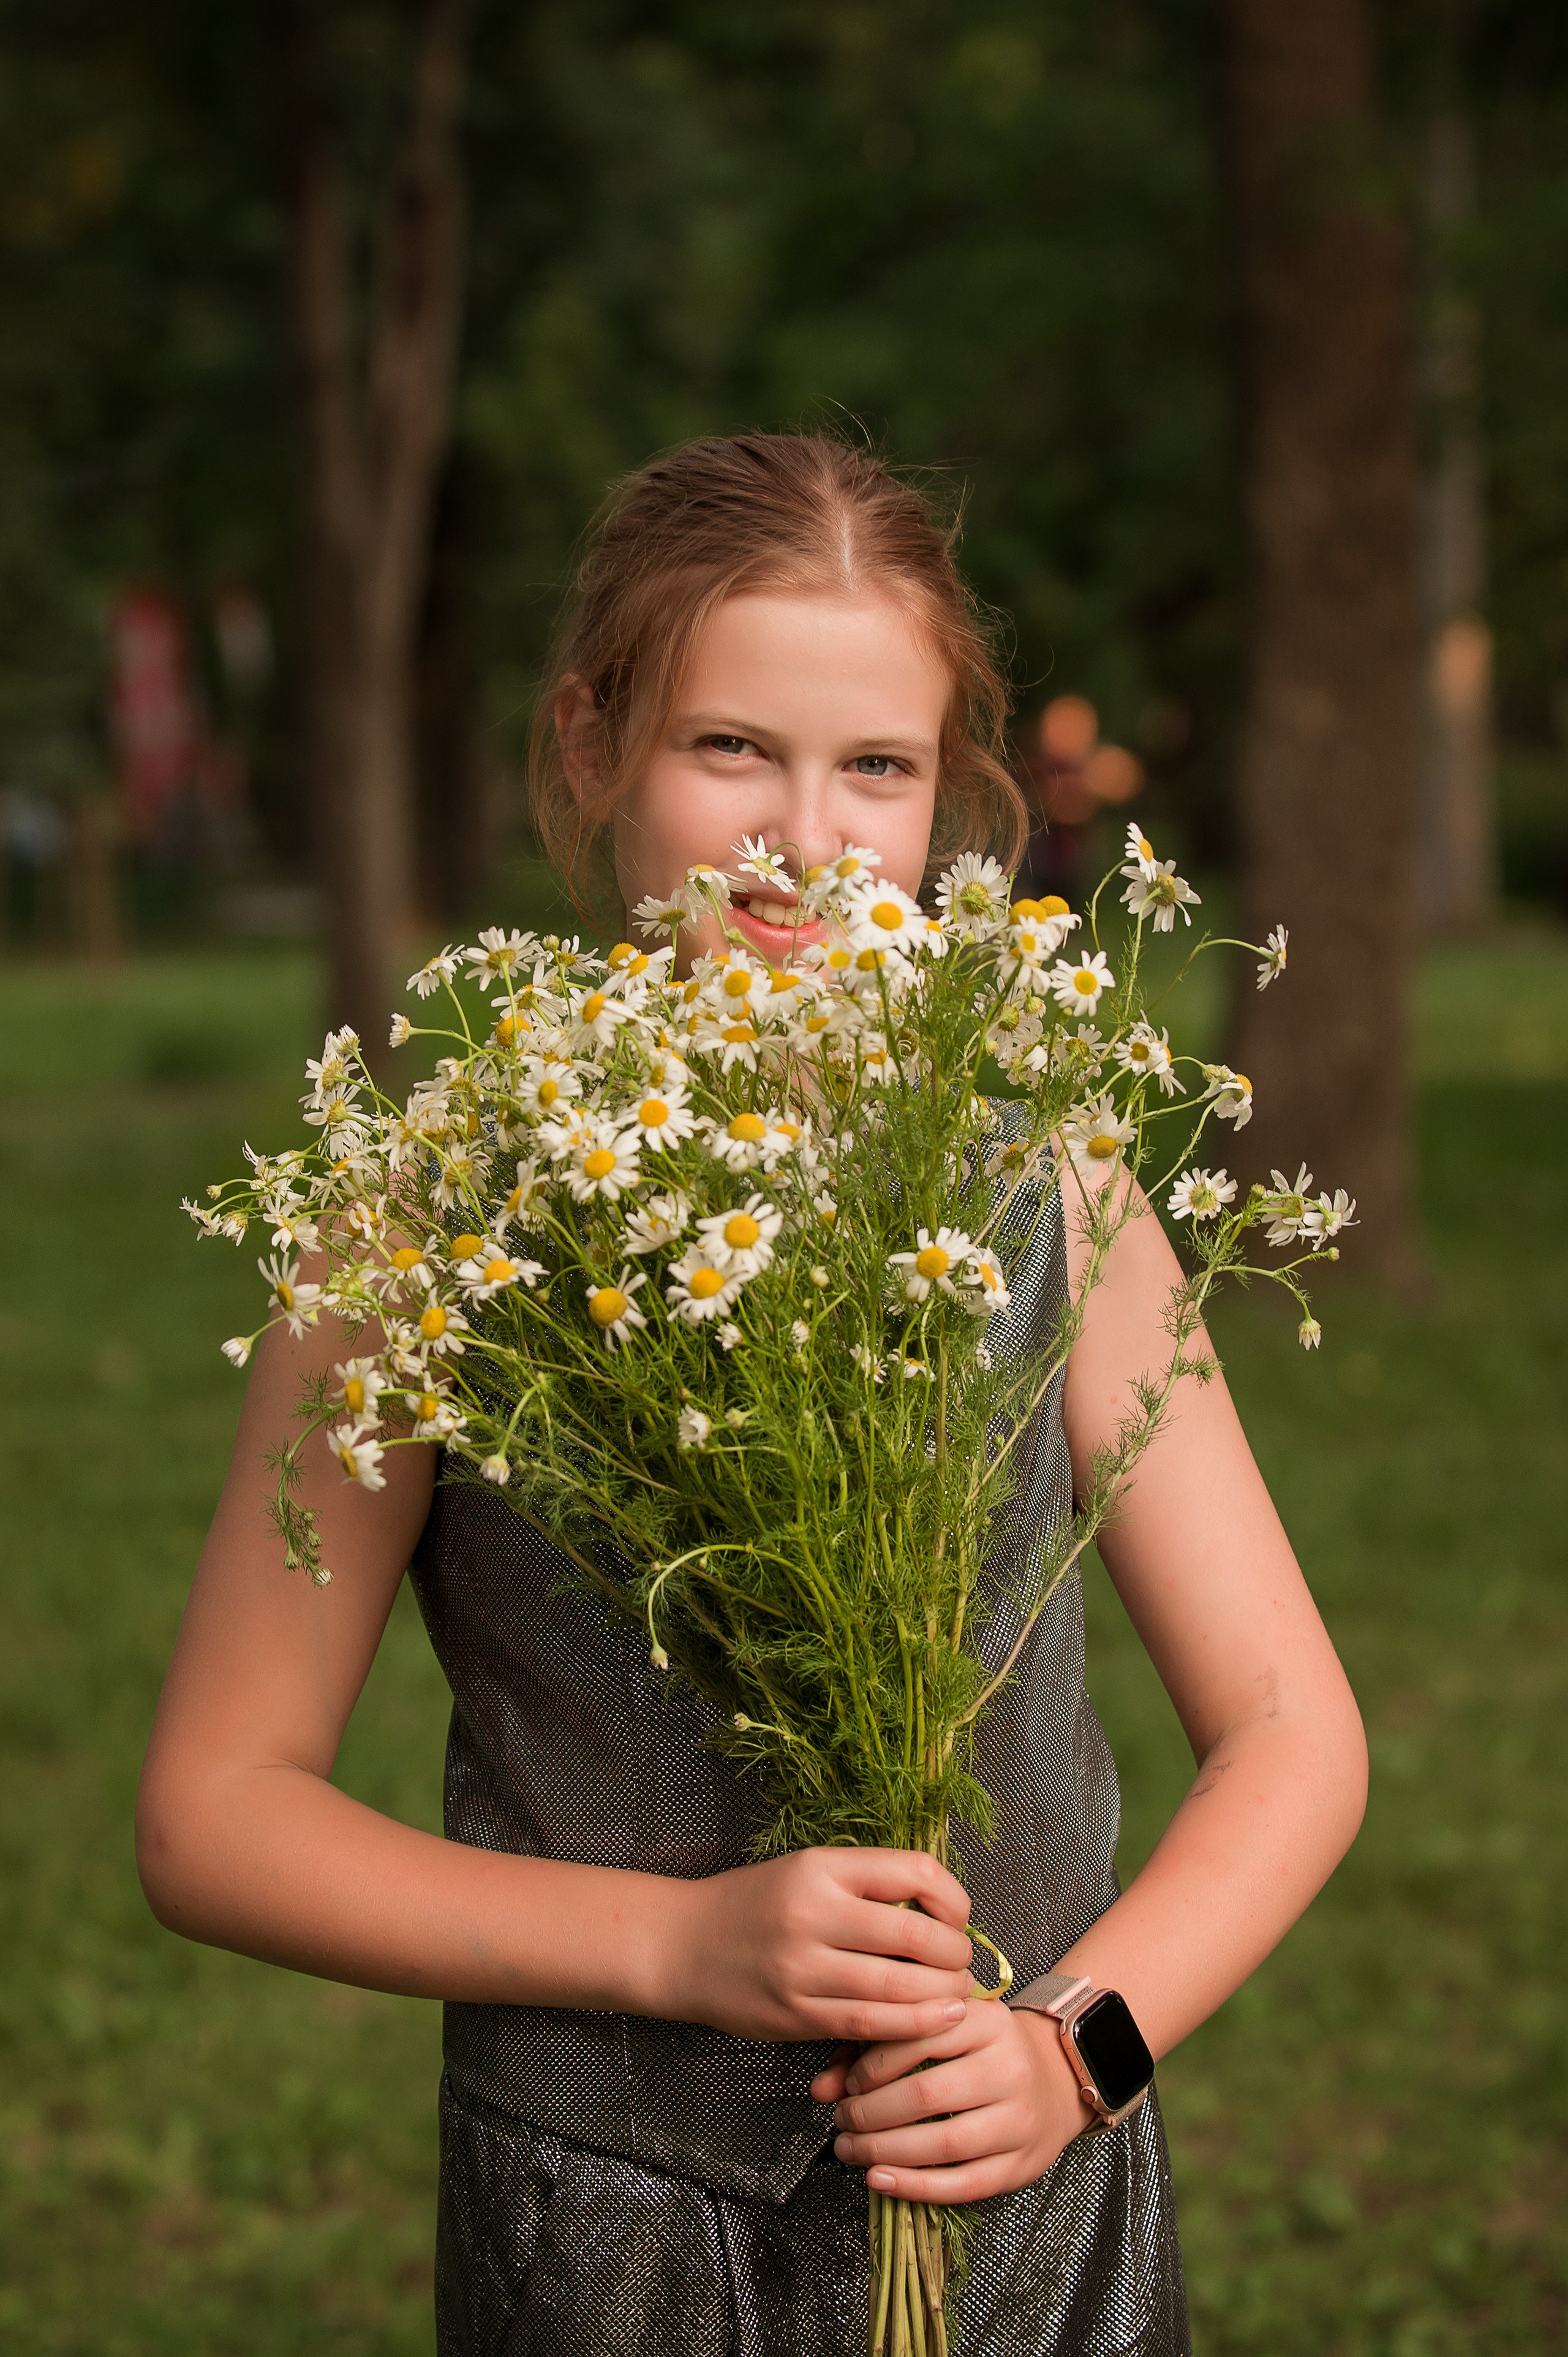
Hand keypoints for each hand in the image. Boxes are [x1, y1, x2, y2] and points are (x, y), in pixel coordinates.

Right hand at [660, 1847, 974, 2046]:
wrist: (682, 1944)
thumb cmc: (756, 1904)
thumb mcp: (807, 1870)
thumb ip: (866, 1885)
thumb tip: (940, 1913)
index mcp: (821, 1867)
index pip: (914, 1873)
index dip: (953, 1899)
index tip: (959, 1917)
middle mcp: (812, 1912)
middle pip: (915, 1937)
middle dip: (955, 1956)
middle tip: (963, 1964)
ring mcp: (802, 1967)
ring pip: (898, 1988)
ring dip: (942, 1996)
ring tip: (958, 1997)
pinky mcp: (795, 2014)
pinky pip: (867, 2025)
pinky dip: (910, 2027)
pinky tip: (933, 2023)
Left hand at [813, 1998, 1089, 2202]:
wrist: (1054, 2078)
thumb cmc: (979, 2052)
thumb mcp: (940, 2031)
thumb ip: (877, 2050)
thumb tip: (820, 2089)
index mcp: (989, 2021)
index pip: (921, 2037)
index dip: (874, 2065)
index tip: (849, 2083)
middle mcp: (1009, 2066)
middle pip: (927, 2094)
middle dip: (871, 2113)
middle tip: (842, 2120)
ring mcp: (1019, 2118)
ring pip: (945, 2142)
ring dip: (886, 2152)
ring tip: (851, 2149)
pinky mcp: (1021, 2164)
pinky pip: (964, 2183)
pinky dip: (916, 2186)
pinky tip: (879, 2179)